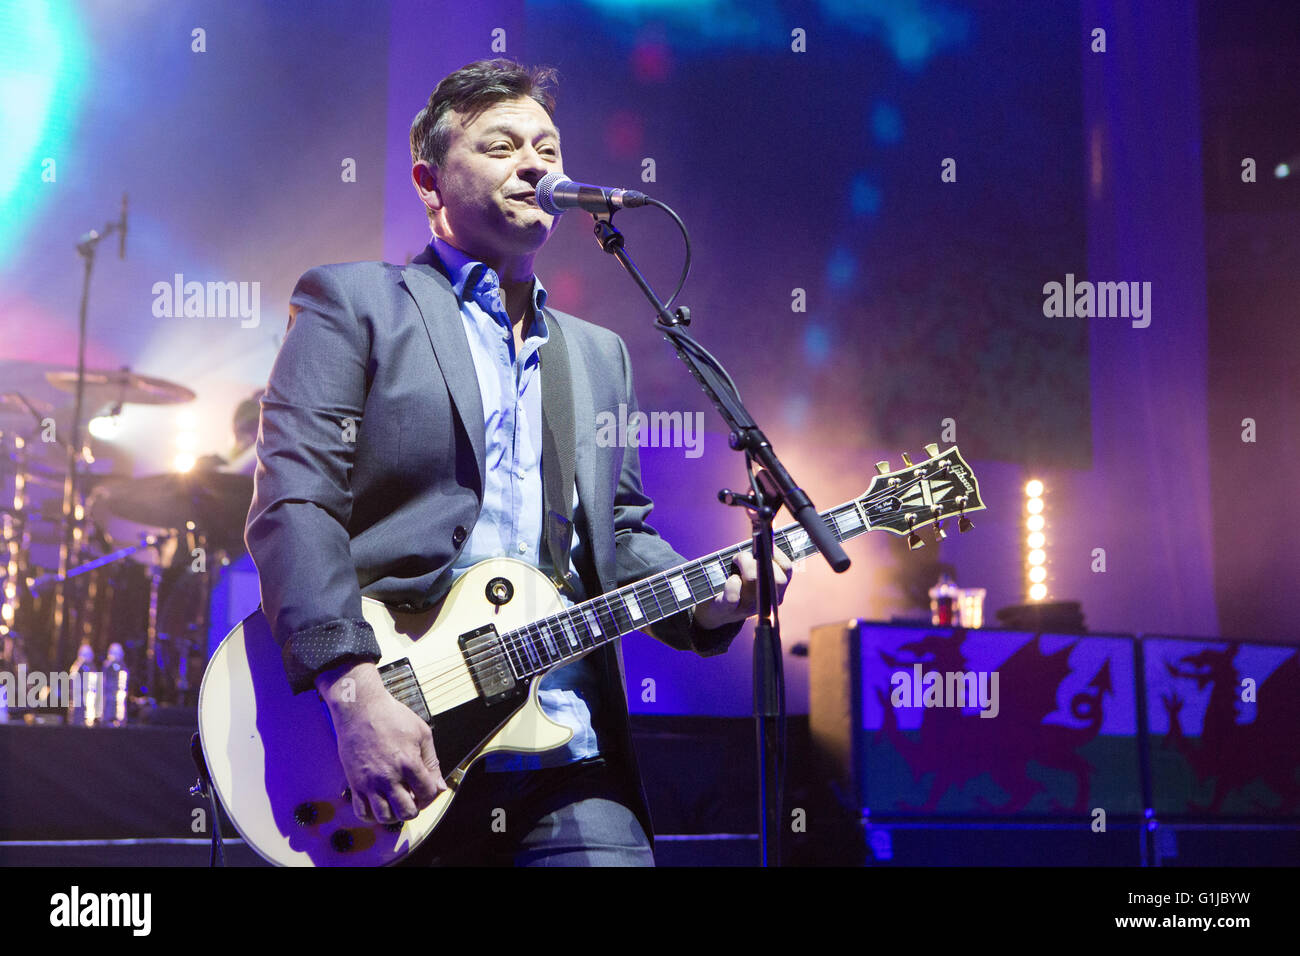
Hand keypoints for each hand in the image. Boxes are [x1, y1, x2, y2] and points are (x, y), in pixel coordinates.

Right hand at [315, 661, 446, 823]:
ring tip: (397, 801)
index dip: (432, 794)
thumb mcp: (421, 733)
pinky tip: (379, 804)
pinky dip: (372, 815)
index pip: (427, 793)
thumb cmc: (392, 716)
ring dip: (395, 814)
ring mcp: (369, 782)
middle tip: (414, 798)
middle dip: (415, 808)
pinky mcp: (355, 783)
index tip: (428, 788)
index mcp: (408, 763)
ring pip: (384, 817)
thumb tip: (439, 786)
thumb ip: (432, 762)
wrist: (360, 709)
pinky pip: (361, 812)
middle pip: (407, 812)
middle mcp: (388, 777)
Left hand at [692, 549, 792, 629]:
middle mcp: (766, 601)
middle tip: (746, 556)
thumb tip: (755, 516)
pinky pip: (734, 594)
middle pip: (777, 577)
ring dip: (744, 563)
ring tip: (736, 561)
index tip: (764, 544)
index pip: (787, 569)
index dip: (777, 552)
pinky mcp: (729, 610)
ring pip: (754, 579)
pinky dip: (731, 582)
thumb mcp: (749, 567)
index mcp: (775, 589)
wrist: (713, 609)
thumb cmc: (734, 580)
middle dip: (760, 559)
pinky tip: (730, 579)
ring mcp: (749, 608)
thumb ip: (756, 548)